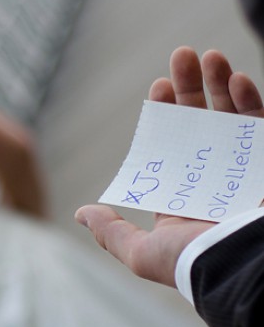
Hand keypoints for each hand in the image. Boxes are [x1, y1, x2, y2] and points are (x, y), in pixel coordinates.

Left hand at [75, 46, 263, 286]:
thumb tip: (80, 213)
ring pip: (234, 119)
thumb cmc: (191, 263)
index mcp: (183, 200)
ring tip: (208, 55)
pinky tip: (239, 79)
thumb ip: (110, 232)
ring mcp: (245, 171)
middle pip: (202, 126)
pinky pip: (263, 128)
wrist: (245, 270)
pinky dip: (252, 102)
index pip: (171, 148)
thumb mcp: (140, 253)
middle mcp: (214, 182)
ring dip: (222, 85)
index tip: (157, 87)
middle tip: (181, 56)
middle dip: (191, 90)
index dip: (165, 116)